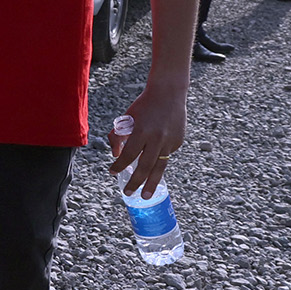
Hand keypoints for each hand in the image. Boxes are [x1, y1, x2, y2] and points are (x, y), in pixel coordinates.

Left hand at [109, 84, 185, 198]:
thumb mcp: (127, 118)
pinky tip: (154, 161)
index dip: (120, 165)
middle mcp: (157, 139)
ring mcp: (170, 142)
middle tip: (129, 193)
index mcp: (142, 131)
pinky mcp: (178, 142)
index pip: (129, 154)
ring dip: (152, 183)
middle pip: (145, 166)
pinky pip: (166, 155)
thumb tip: (116, 155)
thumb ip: (118, 136)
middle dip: (136, 182)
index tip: (112, 172)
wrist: (169, 93)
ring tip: (146, 196)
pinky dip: (158, 161)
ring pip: (160, 167)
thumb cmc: (144, 105)